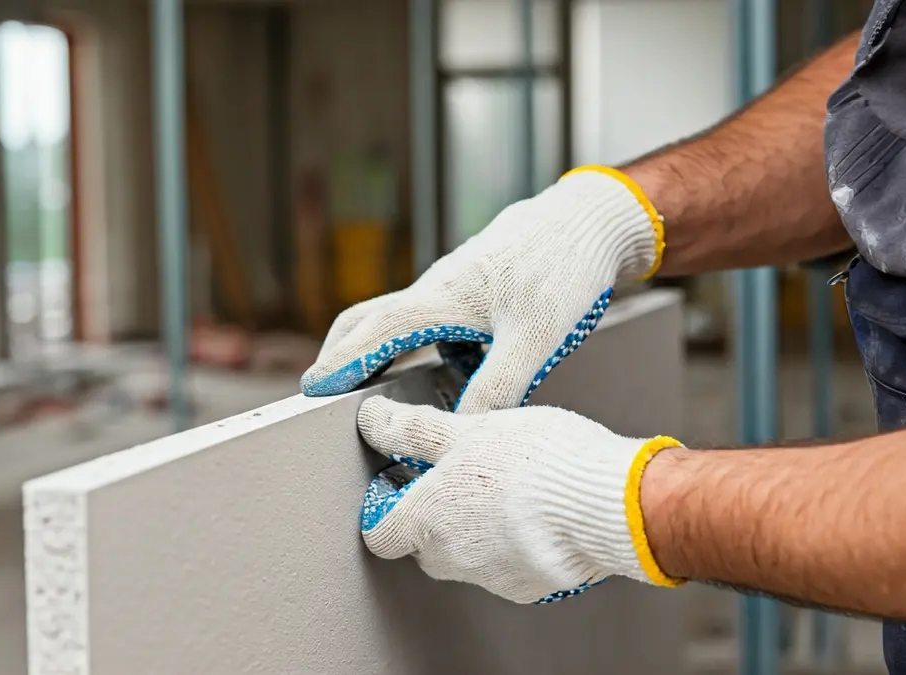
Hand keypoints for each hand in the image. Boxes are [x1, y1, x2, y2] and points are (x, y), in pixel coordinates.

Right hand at [301, 166, 664, 412]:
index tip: (312, 389)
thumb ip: (497, 387)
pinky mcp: (473, 288)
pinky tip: (443, 372)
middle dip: (341, 354)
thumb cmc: (563, 267)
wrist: (593, 221)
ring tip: (372, 389)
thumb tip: (463, 429)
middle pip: (369, 320)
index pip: (373, 333)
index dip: (341, 363)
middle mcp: (437, 288)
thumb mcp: (535, 339)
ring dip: (378, 350)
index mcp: (442, 297)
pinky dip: (420, 346)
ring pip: (399, 319)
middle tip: (321, 389)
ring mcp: (454, 286)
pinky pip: (432, 320)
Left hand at [357, 396, 685, 602]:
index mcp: (426, 520)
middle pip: (424, 546)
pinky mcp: (529, 585)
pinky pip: (508, 565)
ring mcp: (490, 576)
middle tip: (460, 479)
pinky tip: (535, 512)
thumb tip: (375, 419)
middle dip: (435, 517)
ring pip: (467, 556)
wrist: (609, 503)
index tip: (403, 482)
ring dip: (477, 528)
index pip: (380, 534)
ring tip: (507, 490)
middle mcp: (451, 557)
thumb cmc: (539, 464)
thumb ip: (416, 430)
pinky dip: (514, 542)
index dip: (387, 508)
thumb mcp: (469, 429)